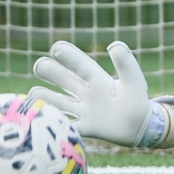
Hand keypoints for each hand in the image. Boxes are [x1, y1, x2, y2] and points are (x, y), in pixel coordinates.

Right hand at [29, 41, 173, 155]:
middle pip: (64, 80)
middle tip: (40, 65)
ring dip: (46, 98)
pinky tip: (42, 121)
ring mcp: (84, 111)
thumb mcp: (134, 79)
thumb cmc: (137, 100)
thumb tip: (114, 45)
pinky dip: (55, 124)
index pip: (80, 65)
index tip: (57, 47)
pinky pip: (67, 126)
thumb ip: (126, 63)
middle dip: (51, 72)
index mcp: (98, 80)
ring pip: (59, 103)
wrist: (140, 126)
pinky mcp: (86, 128)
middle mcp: (87, 94)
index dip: (69, 56)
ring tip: (33, 93)